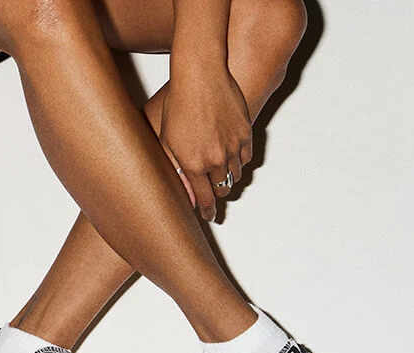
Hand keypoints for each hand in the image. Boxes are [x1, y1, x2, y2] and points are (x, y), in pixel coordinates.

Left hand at [160, 64, 252, 220]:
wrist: (200, 74)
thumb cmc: (179, 104)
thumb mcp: (167, 140)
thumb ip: (175, 170)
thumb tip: (186, 195)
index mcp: (192, 164)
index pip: (204, 199)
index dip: (208, 210)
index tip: (209, 215)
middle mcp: (214, 159)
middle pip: (222, 190)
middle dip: (216, 194)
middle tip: (212, 193)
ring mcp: (232, 147)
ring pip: (235, 176)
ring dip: (227, 177)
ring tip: (219, 171)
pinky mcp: (245, 133)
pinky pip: (246, 158)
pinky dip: (239, 161)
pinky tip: (230, 155)